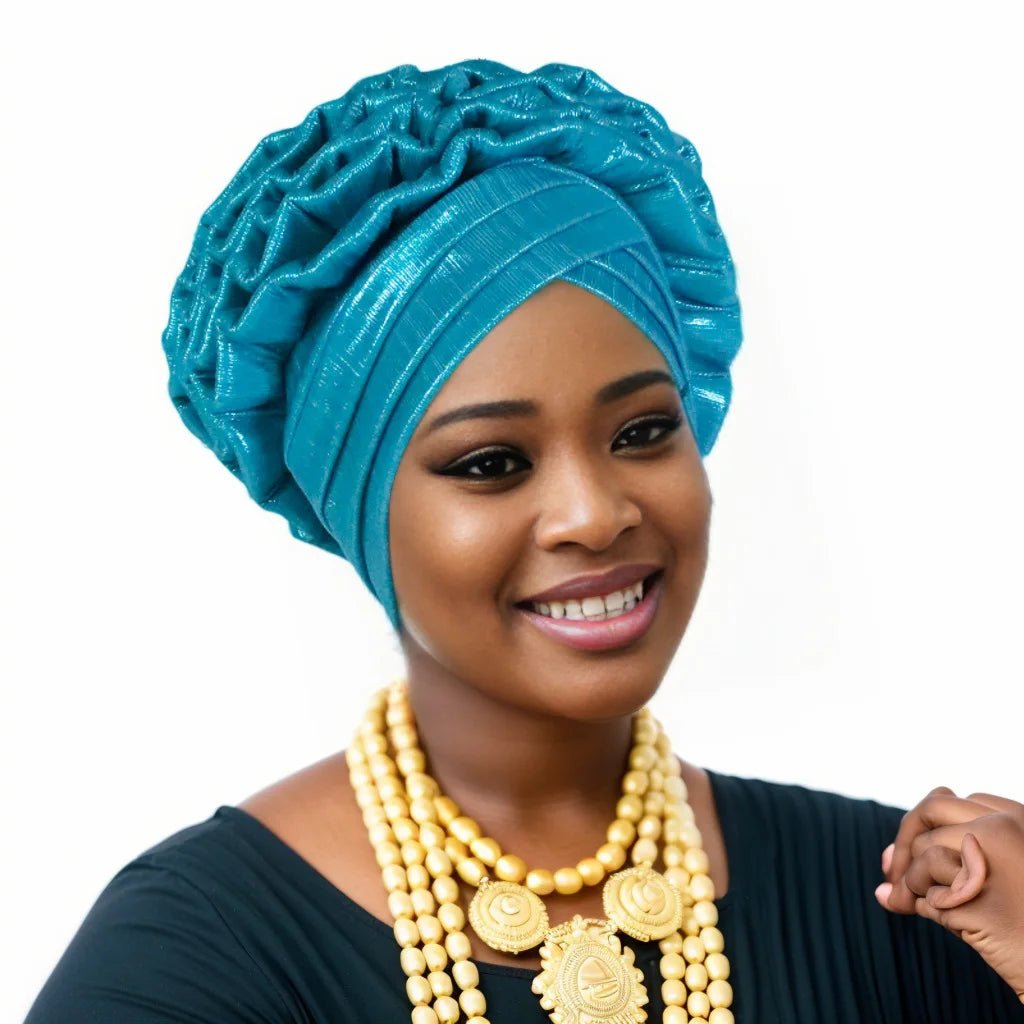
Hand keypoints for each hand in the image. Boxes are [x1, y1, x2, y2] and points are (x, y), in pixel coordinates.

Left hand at [874, 786, 1023, 1002]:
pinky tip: (951, 922)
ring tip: (929, 904)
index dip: (921, 826)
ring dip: (911, 884)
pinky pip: (925, 897)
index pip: (945, 801)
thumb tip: (885, 856)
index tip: (914, 849)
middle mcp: (1003, 831)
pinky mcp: (974, 901)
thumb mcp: (1001, 869)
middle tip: (892, 875)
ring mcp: (989, 862)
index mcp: (1018, 817)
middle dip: (902, 846)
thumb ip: (952, 849)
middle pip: (925, 817)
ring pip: (921, 856)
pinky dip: (924, 910)